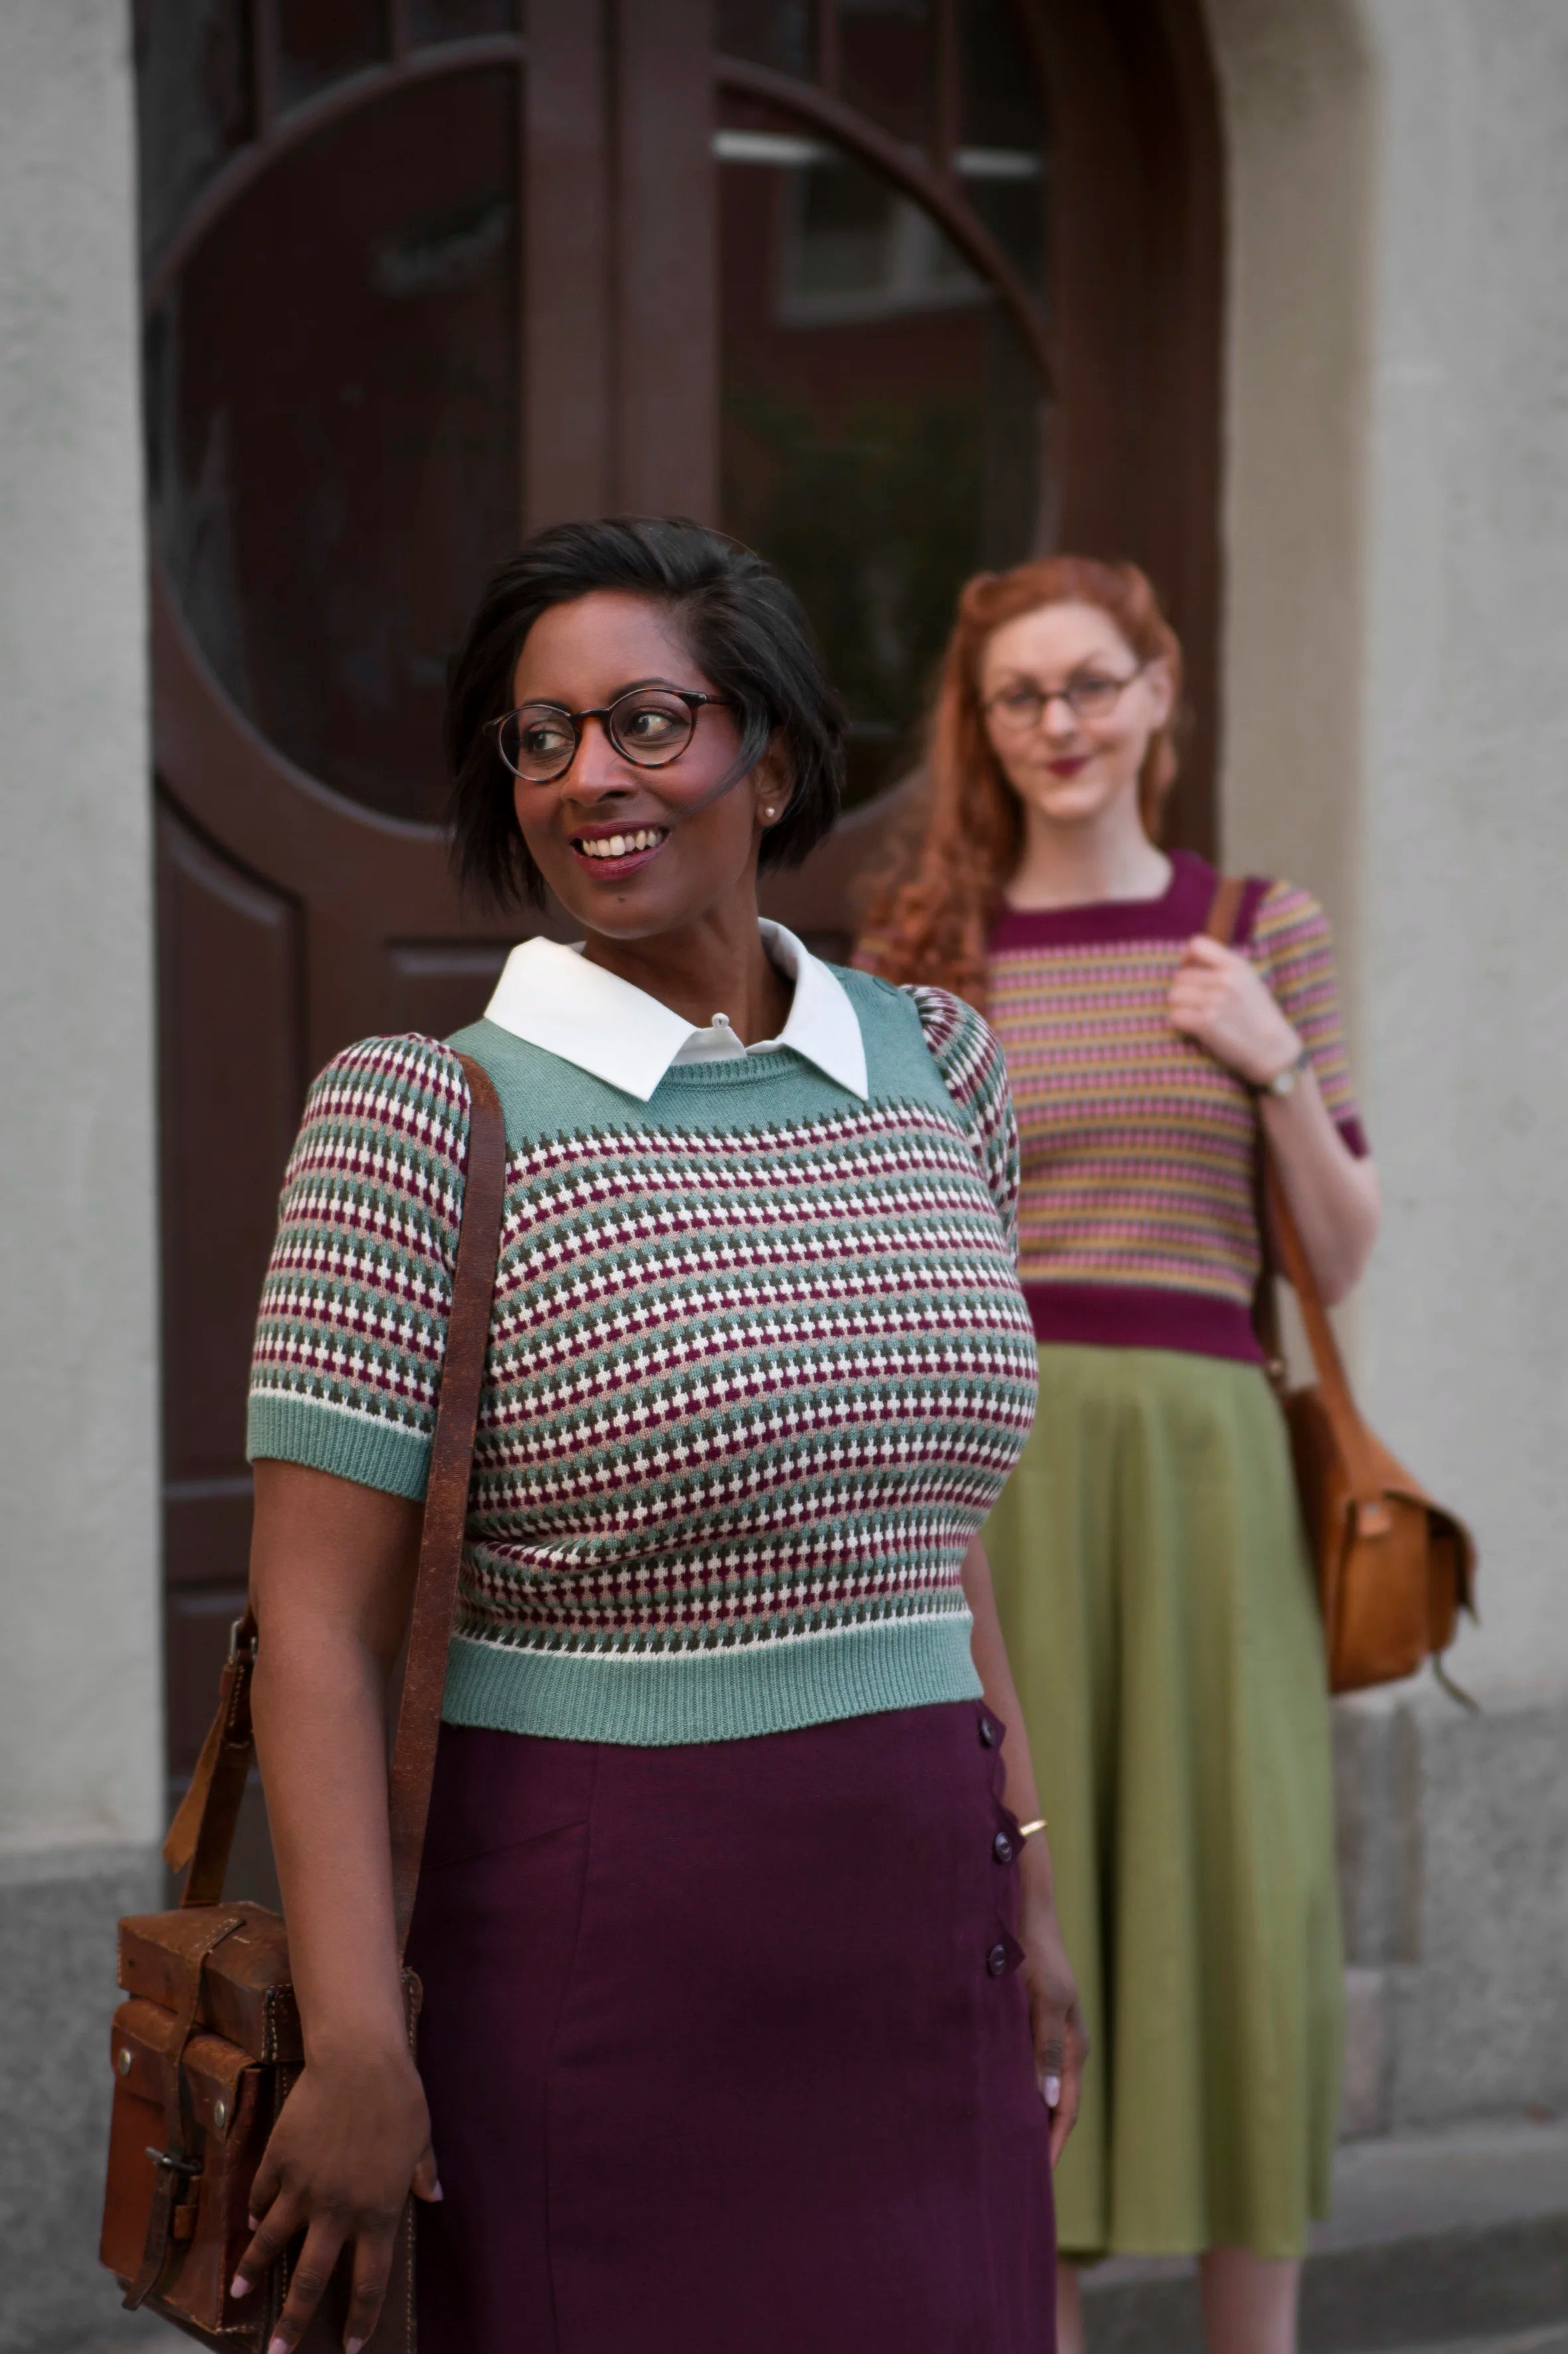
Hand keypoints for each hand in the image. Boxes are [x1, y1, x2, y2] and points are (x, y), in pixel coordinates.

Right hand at [232, 2041, 440, 2351]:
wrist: (359, 2060)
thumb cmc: (400, 2097)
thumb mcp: (422, 2139)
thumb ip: (423, 2174)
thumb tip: (434, 2196)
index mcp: (378, 2213)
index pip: (368, 2282)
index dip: (359, 2319)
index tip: (349, 2348)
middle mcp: (337, 2211)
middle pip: (309, 2280)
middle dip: (291, 2324)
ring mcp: (303, 2188)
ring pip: (272, 2244)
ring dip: (253, 2270)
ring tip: (238, 2292)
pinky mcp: (278, 2161)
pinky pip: (262, 2195)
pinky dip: (255, 2211)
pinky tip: (250, 2223)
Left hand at [1018, 1844, 1087, 2167]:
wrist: (1024, 1907)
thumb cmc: (1035, 1952)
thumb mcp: (1043, 2000)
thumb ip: (1046, 2049)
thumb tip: (1049, 2102)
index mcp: (1072, 2047)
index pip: (1065, 2111)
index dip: (1051, 2146)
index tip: (1035, 2180)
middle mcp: (1062, 2046)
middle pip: (1054, 2106)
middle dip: (1040, 2140)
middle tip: (1016, 2177)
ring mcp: (1045, 2034)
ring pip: (1038, 2089)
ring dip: (1026, 2118)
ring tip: (1002, 2149)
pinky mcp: (1027, 2022)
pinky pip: (1023, 2068)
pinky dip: (1015, 2092)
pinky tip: (991, 2101)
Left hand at [1168, 934, 1302, 1088]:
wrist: (1274, 1051)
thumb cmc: (1259, 1019)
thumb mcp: (1250, 983)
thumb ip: (1224, 970)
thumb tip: (1188, 963)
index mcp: (1237, 966)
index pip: (1197, 945)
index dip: (1187, 959)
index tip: (1190, 972)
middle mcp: (1226, 980)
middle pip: (1181, 977)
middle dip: (1184, 992)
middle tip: (1198, 1007)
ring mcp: (1216, 1001)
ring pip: (1174, 997)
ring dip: (1180, 1008)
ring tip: (1197, 1018)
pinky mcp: (1206, 1023)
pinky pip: (1175, 1016)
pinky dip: (1180, 1025)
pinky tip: (1194, 1030)